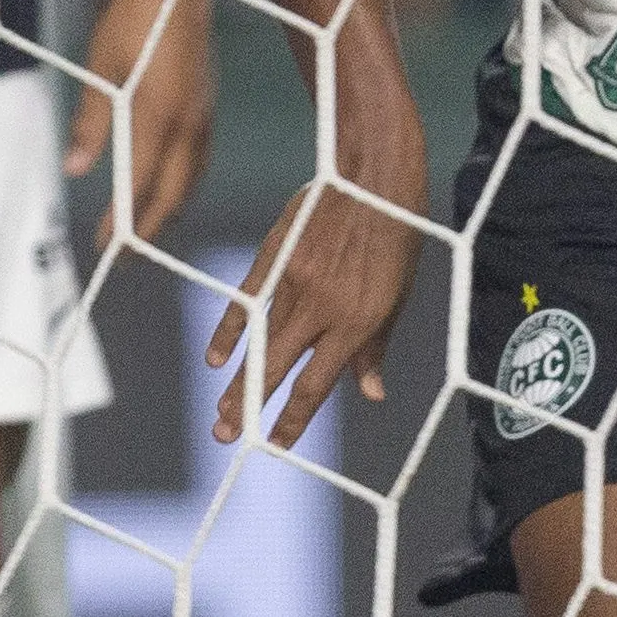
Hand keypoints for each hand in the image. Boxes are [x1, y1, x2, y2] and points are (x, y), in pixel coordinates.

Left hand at [70, 0, 213, 258]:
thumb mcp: (101, 66)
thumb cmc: (132, 16)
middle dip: (150, 226)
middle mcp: (189, 118)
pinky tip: (166, 183)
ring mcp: (204, 110)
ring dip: (169, 206)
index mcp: (160, 112)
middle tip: (124, 253)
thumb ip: (91, 122)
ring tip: (144, 227)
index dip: (123, 219)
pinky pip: (198, 155)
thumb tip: (75, 170)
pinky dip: (182, 179)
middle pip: (174, 190)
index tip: (104, 246)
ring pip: (191, 176)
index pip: (141, 181)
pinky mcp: (207, 101)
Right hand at [203, 100, 425, 446]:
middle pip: (276, 370)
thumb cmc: (397, 234)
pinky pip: (246, 301)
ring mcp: (294, 281)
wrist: (374, 173)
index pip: (316, 385)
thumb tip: (371, 393)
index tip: (278, 444)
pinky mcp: (274, 254)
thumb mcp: (399, 293)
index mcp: (358, 322)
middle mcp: (322, 308)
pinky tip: (216, 357)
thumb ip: (376, 346)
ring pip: (258, 342)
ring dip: (237, 379)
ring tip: (220, 412)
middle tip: (226, 436)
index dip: (294, 420)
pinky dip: (230, 331)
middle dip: (250, 408)